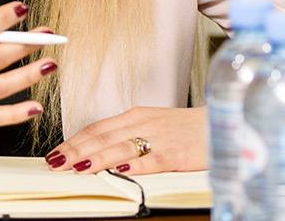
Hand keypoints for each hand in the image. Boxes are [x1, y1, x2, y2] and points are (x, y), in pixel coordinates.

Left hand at [44, 106, 206, 175]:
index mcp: (136, 115)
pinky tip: (120, 170)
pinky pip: (153, 159)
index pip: (97, 128)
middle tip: (56, 162)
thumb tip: (99, 148)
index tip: (56, 152)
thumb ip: (128, 134)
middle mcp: (144, 124)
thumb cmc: (189, 127)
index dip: (74, 140)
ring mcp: (161, 138)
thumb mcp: (154, 124)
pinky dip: (135, 165)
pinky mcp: (179, 153)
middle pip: (103, 137)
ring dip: (96, 158)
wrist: (227, 121)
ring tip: (77, 168)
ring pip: (121, 147)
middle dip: (76, 150)